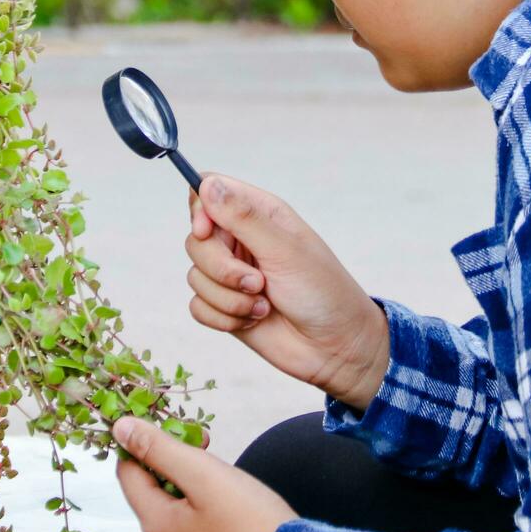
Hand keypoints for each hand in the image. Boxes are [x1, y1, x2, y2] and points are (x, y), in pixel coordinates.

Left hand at [112, 416, 294, 531]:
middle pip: (149, 481)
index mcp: (155, 520)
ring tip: (213, 456)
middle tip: (201, 438)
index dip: (141, 439)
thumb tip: (121, 428)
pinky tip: (222, 481)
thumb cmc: (252, 522)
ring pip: (171, 492)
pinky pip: (189, 507)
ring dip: (187, 467)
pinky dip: (199, 486)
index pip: (127, 470)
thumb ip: (160, 450)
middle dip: (169, 452)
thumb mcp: (204, 476)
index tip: (169, 421)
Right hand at [184, 174, 389, 410]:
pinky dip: (224, 318)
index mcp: (259, 215)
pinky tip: (253, 320)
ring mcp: (232, 274)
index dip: (199, 210)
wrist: (335, 347)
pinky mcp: (225, 306)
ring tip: (264, 306)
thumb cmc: (322, 291)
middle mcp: (242, 241)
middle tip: (258, 283)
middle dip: (222, 268)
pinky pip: (198, 306)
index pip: (209, 191)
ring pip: (195, 276)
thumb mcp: (284, 250)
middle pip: (196, 240)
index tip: (205, 231)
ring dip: (229, 298)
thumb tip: (209, 184)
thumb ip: (243, 217)